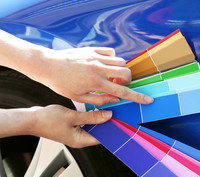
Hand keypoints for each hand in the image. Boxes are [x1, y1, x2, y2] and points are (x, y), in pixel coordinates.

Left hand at [30, 47, 152, 104]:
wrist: (48, 65)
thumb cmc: (62, 84)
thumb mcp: (80, 98)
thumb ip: (100, 100)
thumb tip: (116, 100)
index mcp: (96, 83)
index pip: (123, 92)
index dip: (137, 97)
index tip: (148, 100)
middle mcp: (98, 69)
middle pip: (127, 73)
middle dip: (127, 81)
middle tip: (116, 85)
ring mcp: (96, 57)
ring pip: (121, 62)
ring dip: (120, 71)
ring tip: (109, 76)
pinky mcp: (93, 50)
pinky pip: (112, 53)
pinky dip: (112, 60)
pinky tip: (103, 66)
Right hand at [32, 105, 111, 147]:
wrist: (30, 119)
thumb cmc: (47, 120)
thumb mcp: (73, 116)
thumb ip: (92, 117)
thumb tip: (108, 115)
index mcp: (80, 140)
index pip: (102, 137)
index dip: (112, 129)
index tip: (121, 122)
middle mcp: (79, 139)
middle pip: (99, 132)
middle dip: (107, 123)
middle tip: (116, 113)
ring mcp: (75, 134)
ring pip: (92, 127)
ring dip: (99, 119)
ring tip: (108, 110)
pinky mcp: (71, 128)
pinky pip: (85, 123)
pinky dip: (91, 117)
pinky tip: (95, 110)